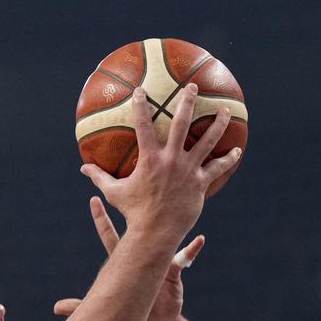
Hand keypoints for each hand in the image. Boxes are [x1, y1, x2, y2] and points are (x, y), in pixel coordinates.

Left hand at [53, 197, 202, 320]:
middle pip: (137, 226)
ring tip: (170, 209)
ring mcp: (159, 259)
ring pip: (164, 237)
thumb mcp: (108, 309)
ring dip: (168, 225)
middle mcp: (142, 254)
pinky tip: (199, 240)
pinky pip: (185, 258)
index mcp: (124, 261)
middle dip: (135, 206)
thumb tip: (56, 307)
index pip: (109, 236)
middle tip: (131, 184)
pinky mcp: (174, 271)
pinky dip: (192, 249)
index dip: (101, 219)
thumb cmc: (133, 312)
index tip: (93, 199)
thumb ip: (81, 306)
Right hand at [79, 84, 239, 241]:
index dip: (141, 106)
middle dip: (188, 102)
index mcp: (149, 159)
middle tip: (193, 86)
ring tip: (225, 110)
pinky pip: (217, 168)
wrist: (155, 233)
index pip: (143, 125)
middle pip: (182, 123)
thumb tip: (83, 169)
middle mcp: (171, 160)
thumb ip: (99, 177)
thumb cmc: (133, 213)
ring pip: (207, 141)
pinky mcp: (200, 184)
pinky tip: (237, 151)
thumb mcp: (114, 192)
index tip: (142, 90)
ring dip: (218, 124)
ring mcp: (188, 171)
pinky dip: (228, 159)